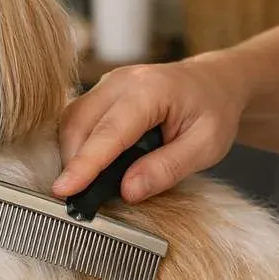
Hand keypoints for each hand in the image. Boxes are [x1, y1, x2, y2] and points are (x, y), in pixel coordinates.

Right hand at [52, 58, 246, 202]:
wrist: (215, 82)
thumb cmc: (214, 111)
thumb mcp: (206, 147)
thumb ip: (166, 169)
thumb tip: (127, 191)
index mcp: (151, 90)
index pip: (109, 132)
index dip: (84, 164)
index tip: (63, 190)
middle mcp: (122, 81)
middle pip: (78, 123)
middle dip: (73, 162)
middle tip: (79, 198)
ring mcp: (108, 83)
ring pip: (72, 120)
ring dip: (72, 154)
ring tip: (86, 184)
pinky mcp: (101, 91)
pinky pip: (77, 117)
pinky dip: (77, 144)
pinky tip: (89, 165)